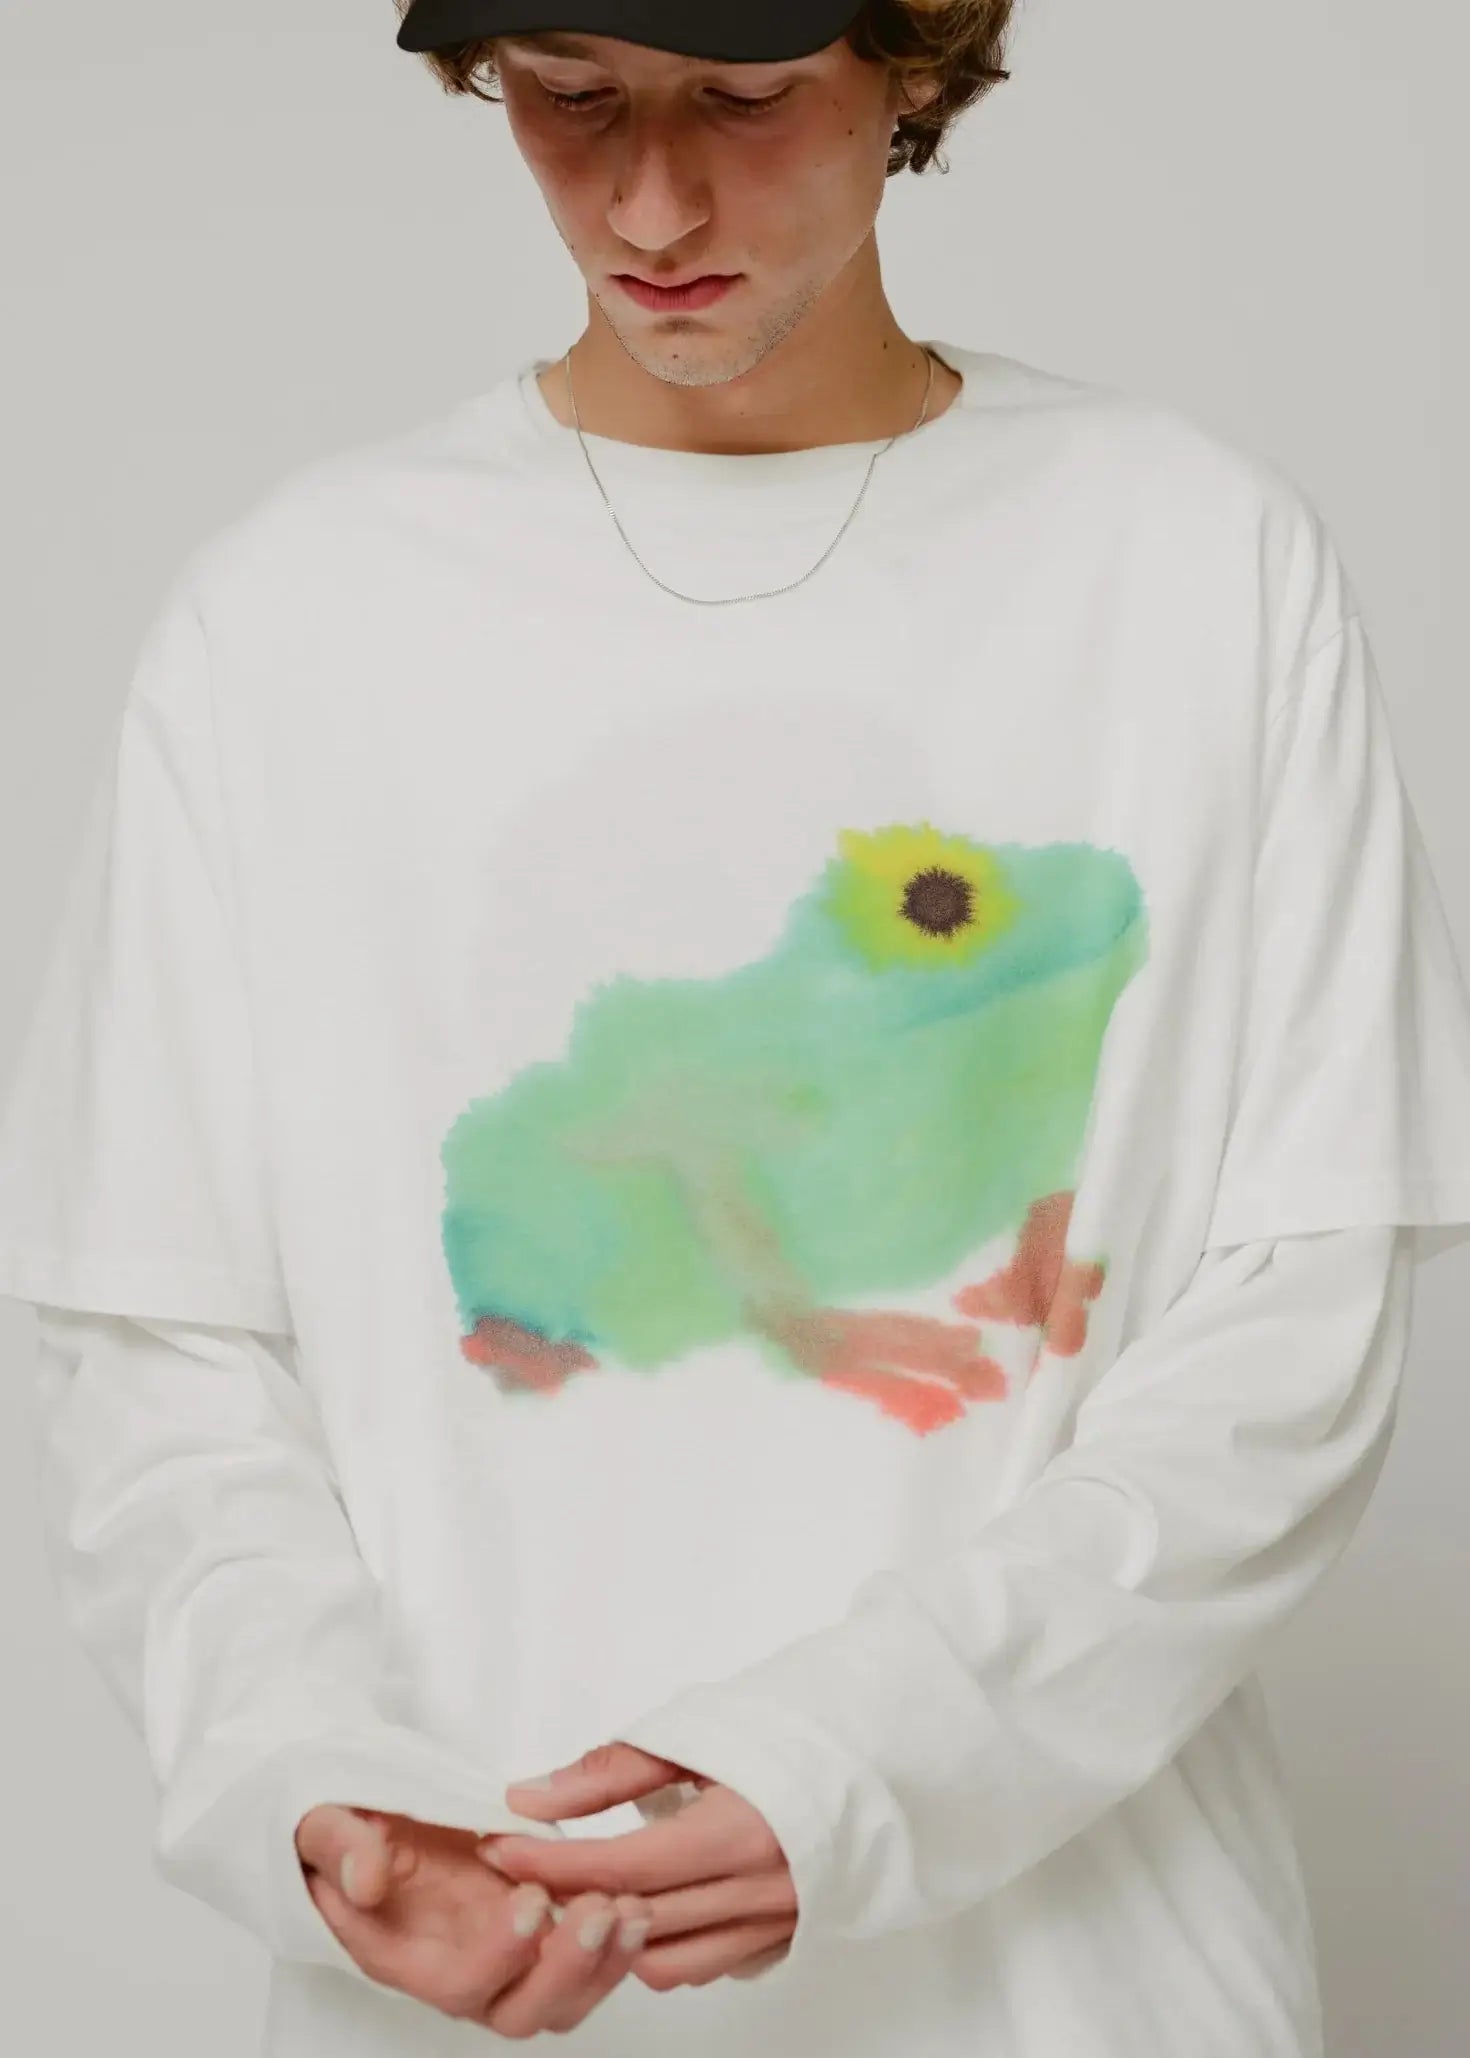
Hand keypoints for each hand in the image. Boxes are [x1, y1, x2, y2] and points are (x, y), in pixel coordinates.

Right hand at [294, 1803, 653, 2036]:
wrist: (367, 1821)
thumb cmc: (345, 1830)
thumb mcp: (326, 1823)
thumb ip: (341, 1848)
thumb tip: (367, 1880)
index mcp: (403, 1955)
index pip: (457, 1987)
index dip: (498, 1958)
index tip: (530, 1901)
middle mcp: (457, 1969)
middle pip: (520, 2012)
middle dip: (567, 1970)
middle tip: (600, 1909)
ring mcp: (499, 1956)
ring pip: (560, 1999)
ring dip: (603, 1964)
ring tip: (633, 1910)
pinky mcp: (532, 1931)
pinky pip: (580, 1962)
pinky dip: (613, 1943)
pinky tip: (637, 1902)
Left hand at [477, 1742, 796, 1988]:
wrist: (877, 1740)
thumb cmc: (792, 1726)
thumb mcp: (696, 1731)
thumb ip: (610, 1771)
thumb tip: (532, 1797)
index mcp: (741, 1831)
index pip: (620, 1866)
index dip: (551, 1861)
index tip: (504, 1845)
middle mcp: (762, 1890)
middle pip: (635, 1918)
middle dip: (568, 1898)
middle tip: (523, 1868)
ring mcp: (778, 1922)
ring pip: (667, 1961)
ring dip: (615, 1934)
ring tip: (584, 1890)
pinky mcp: (786, 1935)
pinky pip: (706, 1962)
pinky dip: (664, 1944)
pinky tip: (647, 1904)